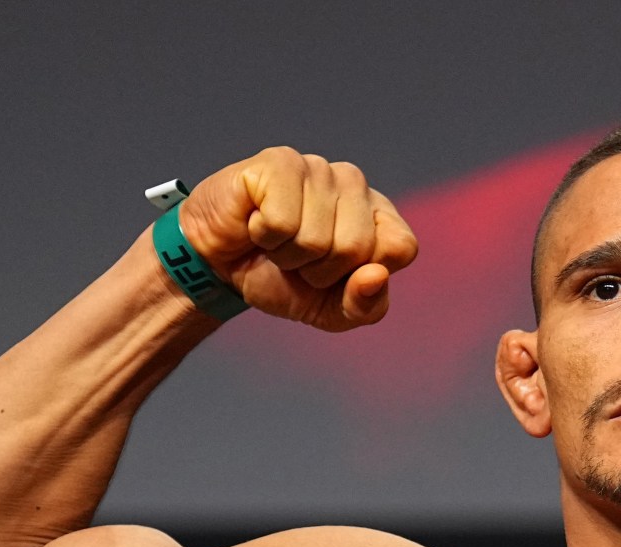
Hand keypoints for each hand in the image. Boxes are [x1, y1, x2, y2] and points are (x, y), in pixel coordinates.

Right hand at [177, 147, 418, 330]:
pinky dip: (264, 236)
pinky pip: (283, 222)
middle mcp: (354, 184)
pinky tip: (256, 222)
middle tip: (296, 259)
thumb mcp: (329, 310)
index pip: (401, 247)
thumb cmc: (279, 279)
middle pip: (357, 248)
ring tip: (275, 241)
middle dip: (319, 270)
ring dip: (287, 255)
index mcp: (378, 215)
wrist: (219, 266)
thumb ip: (365, 305)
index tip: (333, 273)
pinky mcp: (281, 162)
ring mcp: (318, 168)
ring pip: (317, 238)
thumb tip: (376, 276)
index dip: (363, 275)